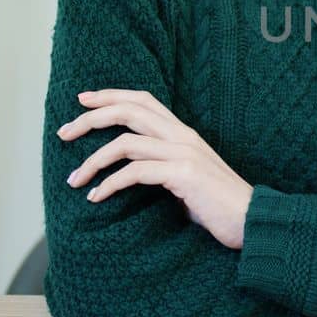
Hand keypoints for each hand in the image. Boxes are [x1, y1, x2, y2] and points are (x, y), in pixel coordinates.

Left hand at [58, 89, 252, 248]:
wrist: (252, 220)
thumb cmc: (219, 205)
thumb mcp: (189, 177)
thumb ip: (165, 166)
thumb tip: (132, 172)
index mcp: (184, 133)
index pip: (143, 100)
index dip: (111, 95)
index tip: (83, 101)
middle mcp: (183, 136)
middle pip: (129, 111)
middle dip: (91, 119)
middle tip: (64, 133)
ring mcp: (184, 153)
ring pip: (125, 142)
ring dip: (93, 160)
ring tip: (75, 180)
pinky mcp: (183, 174)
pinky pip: (135, 172)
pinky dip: (110, 184)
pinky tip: (97, 197)